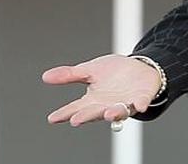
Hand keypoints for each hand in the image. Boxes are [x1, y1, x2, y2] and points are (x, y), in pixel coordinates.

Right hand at [43, 54, 160, 126]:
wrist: (139, 67)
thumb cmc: (113, 72)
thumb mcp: (90, 70)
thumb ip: (70, 75)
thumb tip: (45, 76)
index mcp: (92, 100)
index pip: (75, 108)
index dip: (64, 113)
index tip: (53, 118)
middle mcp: (107, 105)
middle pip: (95, 112)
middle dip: (87, 116)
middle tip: (76, 119)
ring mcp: (125, 103)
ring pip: (118, 112)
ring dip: (114, 113)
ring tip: (108, 113)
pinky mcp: (141, 98)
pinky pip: (140, 103)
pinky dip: (140, 105)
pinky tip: (140, 106)